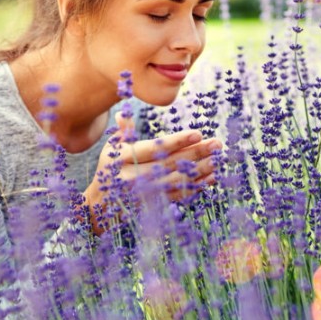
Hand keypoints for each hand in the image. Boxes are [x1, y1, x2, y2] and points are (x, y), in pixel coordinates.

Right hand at [84, 112, 221, 232]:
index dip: (177, 141)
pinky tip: (211, 178)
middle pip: (170, 164)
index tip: (198, 133)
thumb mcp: (112, 147)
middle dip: (196, 153)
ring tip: (218, 160)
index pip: (154, 148)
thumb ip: (124, 131)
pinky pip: (178, 195)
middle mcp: (133, 177)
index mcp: (123, 158)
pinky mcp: (153, 205)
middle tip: (217, 144)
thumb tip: (124, 114)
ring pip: (177, 181)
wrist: (102, 203)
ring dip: (200, 171)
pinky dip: (196, 187)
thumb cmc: (112, 166)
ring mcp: (144, 194)